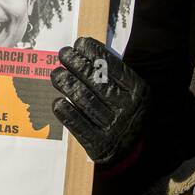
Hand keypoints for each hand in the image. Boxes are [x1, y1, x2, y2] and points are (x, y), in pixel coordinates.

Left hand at [50, 36, 147, 165]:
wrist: (133, 151)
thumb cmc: (123, 110)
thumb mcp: (129, 91)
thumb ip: (111, 72)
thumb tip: (83, 48)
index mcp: (138, 92)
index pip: (113, 67)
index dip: (94, 52)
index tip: (79, 43)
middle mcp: (128, 109)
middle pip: (96, 81)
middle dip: (76, 64)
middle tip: (63, 54)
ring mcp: (114, 128)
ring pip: (84, 100)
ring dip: (66, 83)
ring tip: (56, 74)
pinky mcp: (100, 145)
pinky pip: (78, 124)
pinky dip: (65, 111)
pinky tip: (57, 101)